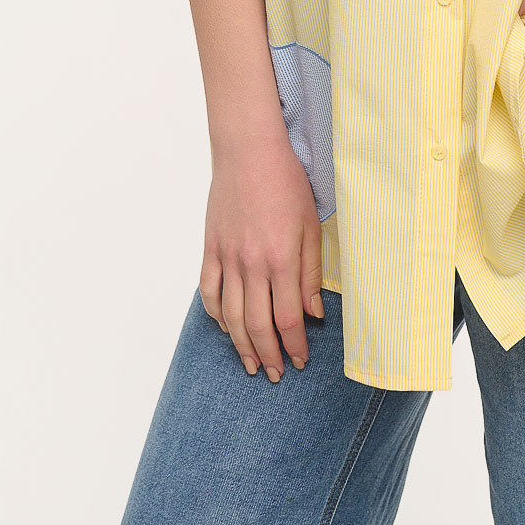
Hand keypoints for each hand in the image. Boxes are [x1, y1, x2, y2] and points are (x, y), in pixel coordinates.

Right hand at [199, 142, 324, 381]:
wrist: (248, 150)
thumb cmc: (286, 182)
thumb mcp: (311, 224)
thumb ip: (311, 271)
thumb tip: (315, 313)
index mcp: (281, 258)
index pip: (288, 317)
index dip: (294, 344)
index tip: (300, 361)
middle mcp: (251, 263)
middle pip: (257, 324)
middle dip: (268, 354)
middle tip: (275, 374)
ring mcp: (226, 257)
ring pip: (231, 315)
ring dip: (241, 344)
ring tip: (251, 364)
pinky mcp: (210, 248)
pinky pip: (208, 291)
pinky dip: (216, 315)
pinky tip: (226, 328)